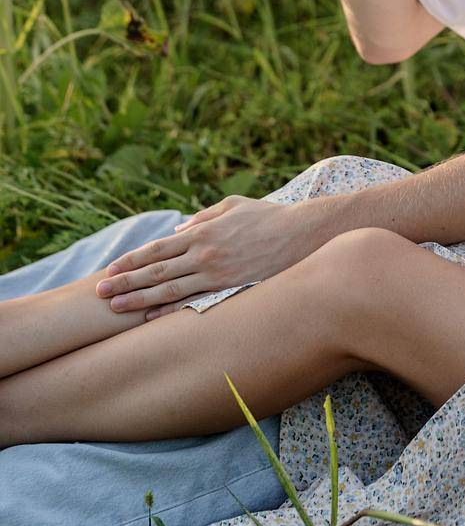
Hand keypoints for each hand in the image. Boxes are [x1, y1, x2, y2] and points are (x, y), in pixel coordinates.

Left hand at [95, 196, 316, 317]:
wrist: (304, 234)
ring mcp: (217, 274)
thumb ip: (205, 215)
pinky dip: (170, 312)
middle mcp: (204, 253)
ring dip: (139, 300)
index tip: (110, 270)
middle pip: (156, 271)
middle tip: (99, 293)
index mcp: (203, 231)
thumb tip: (179, 231)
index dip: (131, 260)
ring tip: (115, 308)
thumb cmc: (270, 217)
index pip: (157, 248)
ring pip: (169, 290)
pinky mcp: (231, 289)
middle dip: (125, 282)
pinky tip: (151, 320)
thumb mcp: (234, 206)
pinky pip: (195, 303)